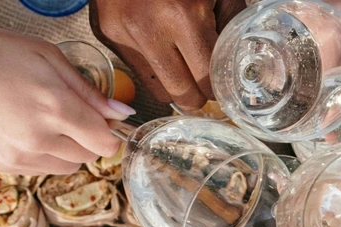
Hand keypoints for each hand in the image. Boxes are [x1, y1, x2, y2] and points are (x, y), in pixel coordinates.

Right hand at [0, 21, 132, 174]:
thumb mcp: (47, 56)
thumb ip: (88, 90)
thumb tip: (121, 113)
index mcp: (56, 108)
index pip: (105, 142)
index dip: (109, 131)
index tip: (103, 118)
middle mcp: (39, 140)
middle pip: (88, 156)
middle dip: (88, 137)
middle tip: (70, 111)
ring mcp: (18, 157)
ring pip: (65, 166)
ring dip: (67, 149)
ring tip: (44, 118)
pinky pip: (39, 169)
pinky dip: (43, 155)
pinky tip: (25, 128)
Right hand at [90, 0, 245, 110]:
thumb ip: (230, 21)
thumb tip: (236, 58)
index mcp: (183, 16)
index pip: (205, 78)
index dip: (217, 87)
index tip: (222, 86)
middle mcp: (148, 29)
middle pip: (179, 92)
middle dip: (197, 96)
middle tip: (206, 89)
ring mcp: (122, 32)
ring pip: (154, 87)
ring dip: (173, 84)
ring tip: (185, 71)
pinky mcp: (105, 32)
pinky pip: (135, 67)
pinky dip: (152, 65)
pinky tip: (161, 50)